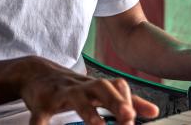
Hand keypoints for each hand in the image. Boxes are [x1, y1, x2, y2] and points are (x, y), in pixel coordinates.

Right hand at [19, 57, 158, 124]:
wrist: (36, 73)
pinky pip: (39, 115)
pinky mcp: (41, 104)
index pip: (117, 87)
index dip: (127, 100)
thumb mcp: (99, 92)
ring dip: (87, 111)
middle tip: (128, 116)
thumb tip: (154, 111)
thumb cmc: (74, 87)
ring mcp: (60, 93)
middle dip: (115, 101)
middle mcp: (80, 86)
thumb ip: (126, 101)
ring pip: (75, 98)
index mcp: (95, 86)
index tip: (135, 117)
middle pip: (100, 87)